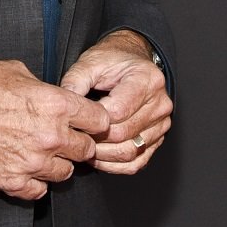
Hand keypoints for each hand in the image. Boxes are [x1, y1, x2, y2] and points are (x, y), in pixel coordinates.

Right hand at [0, 59, 110, 199]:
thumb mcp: (15, 70)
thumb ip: (43, 87)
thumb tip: (55, 96)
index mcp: (54, 104)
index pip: (100, 120)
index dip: (93, 120)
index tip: (86, 121)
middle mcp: (49, 136)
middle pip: (87, 150)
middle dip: (77, 142)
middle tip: (60, 136)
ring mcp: (32, 162)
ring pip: (65, 173)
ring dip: (55, 163)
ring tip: (37, 150)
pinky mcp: (13, 182)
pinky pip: (39, 191)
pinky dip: (34, 181)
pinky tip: (22, 165)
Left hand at [60, 30, 172, 174]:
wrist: (130, 61)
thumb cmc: (111, 60)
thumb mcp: (90, 62)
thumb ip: (76, 81)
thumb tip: (64, 105)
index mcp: (147, 79)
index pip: (118, 111)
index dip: (93, 119)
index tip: (76, 119)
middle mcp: (160, 103)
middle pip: (124, 133)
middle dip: (96, 139)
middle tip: (75, 136)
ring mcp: (161, 123)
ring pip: (131, 151)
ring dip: (103, 155)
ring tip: (84, 147)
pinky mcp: (157, 138)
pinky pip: (138, 161)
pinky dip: (116, 165)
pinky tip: (98, 158)